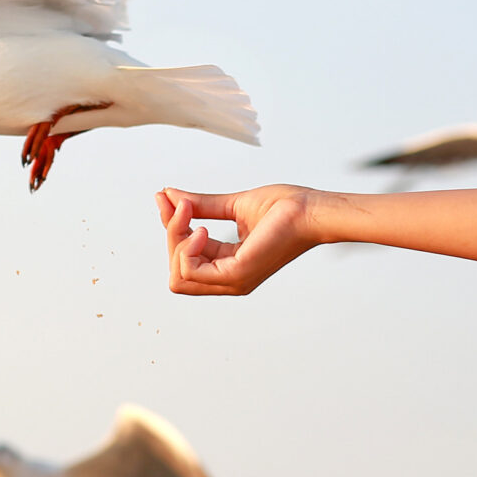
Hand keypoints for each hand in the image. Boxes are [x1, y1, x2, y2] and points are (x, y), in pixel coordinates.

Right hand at [156, 185, 322, 294]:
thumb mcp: (233, 205)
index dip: (170, 226)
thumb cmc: (285, 208)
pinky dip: (187, 248)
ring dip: (175, 239)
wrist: (312, 210)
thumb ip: (202, 206)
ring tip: (190, 211)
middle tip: (179, 204)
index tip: (165, 196)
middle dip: (170, 235)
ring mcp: (233, 280)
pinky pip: (192, 272)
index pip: (184, 258)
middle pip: (176, 271)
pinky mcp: (238, 274)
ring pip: (179, 275)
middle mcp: (229, 279)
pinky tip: (201, 227)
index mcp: (229, 266)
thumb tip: (169, 196)